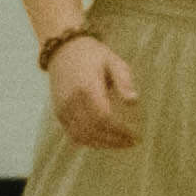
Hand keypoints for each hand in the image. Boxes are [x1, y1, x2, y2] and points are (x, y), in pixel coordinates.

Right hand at [45, 32, 142, 153]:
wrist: (64, 50)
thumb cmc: (94, 56)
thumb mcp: (114, 62)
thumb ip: (124, 81)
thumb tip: (134, 101)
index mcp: (86, 87)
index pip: (103, 117)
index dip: (119, 130)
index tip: (135, 135)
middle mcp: (71, 101)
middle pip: (92, 129)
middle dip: (114, 140)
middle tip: (132, 142)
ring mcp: (62, 108)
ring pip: (81, 135)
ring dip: (102, 143)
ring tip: (121, 144)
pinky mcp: (59, 112)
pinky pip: (72, 133)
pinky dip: (88, 141)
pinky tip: (104, 141)